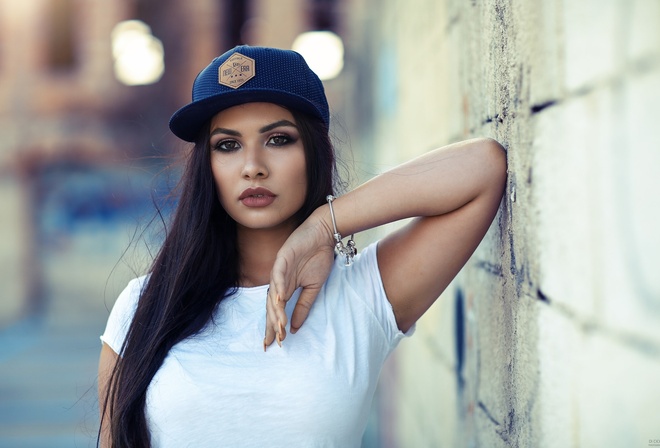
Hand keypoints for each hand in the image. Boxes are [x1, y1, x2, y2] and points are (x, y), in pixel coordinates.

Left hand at [264, 210, 333, 349]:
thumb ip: (303, 306)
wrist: (323, 234)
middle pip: (270, 306)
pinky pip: (278, 274)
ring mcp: (279, 269)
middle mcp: (278, 281)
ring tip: (279, 326)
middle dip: (271, 324)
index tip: (275, 344)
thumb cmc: (318, 258)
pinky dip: (278, 286)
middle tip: (272, 341)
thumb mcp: (313, 287)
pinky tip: (279, 299)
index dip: (274, 327)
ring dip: (275, 310)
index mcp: (285, 288)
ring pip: (273, 293)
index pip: (276, 311)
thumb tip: (296, 327)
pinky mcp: (282, 257)